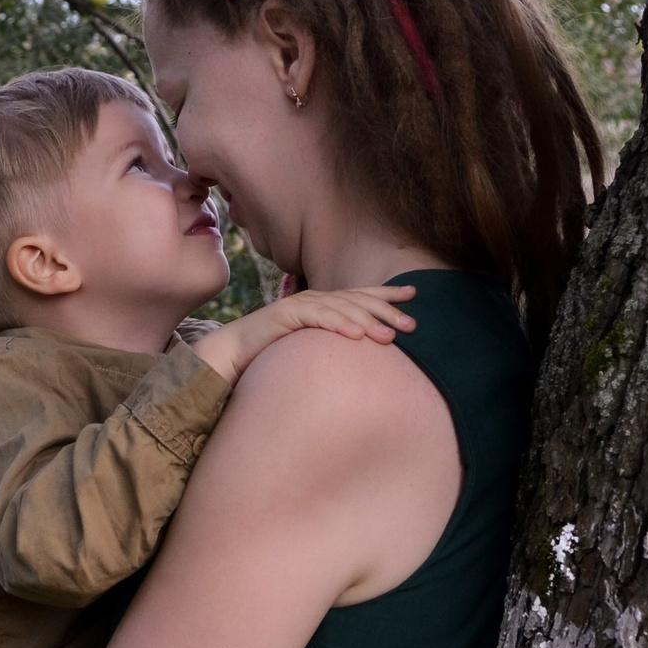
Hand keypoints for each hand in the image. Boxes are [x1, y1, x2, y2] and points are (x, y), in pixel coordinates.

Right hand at [190, 283, 417, 380]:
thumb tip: (364, 351)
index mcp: (323, 305)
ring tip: (390, 337)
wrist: (233, 353)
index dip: (387, 294)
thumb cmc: (273, 353)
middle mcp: (315, 300)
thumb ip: (334, 343)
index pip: (360, 295)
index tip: (414, 295)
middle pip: (357, 300)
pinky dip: (338, 324)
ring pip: (341, 308)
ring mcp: (300, 306)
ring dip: (368, 321)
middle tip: (412, 324)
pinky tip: (356, 335)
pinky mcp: (285, 316)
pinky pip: (317, 318)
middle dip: (387, 310)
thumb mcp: (312, 347)